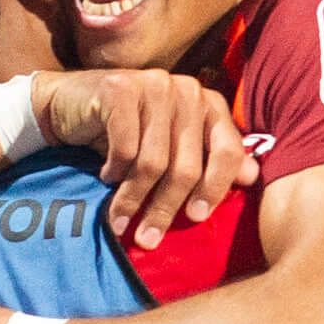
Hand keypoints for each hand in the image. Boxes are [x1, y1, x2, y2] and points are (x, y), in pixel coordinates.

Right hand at [34, 69, 257, 248]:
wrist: (71, 104)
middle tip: (147, 238)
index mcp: (210, 104)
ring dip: (133, 198)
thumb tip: (251, 177)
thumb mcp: (173, 148)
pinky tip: (107, 176)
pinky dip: (115, 170)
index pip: (228, 152)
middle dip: (165, 208)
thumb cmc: (130, 132)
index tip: (195, 219)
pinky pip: (124, 147)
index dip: (214, 188)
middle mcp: (188, 90)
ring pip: (153, 162)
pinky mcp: (120, 88)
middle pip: (187, 165)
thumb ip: (211, 159)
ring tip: (120, 219)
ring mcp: (155, 84)